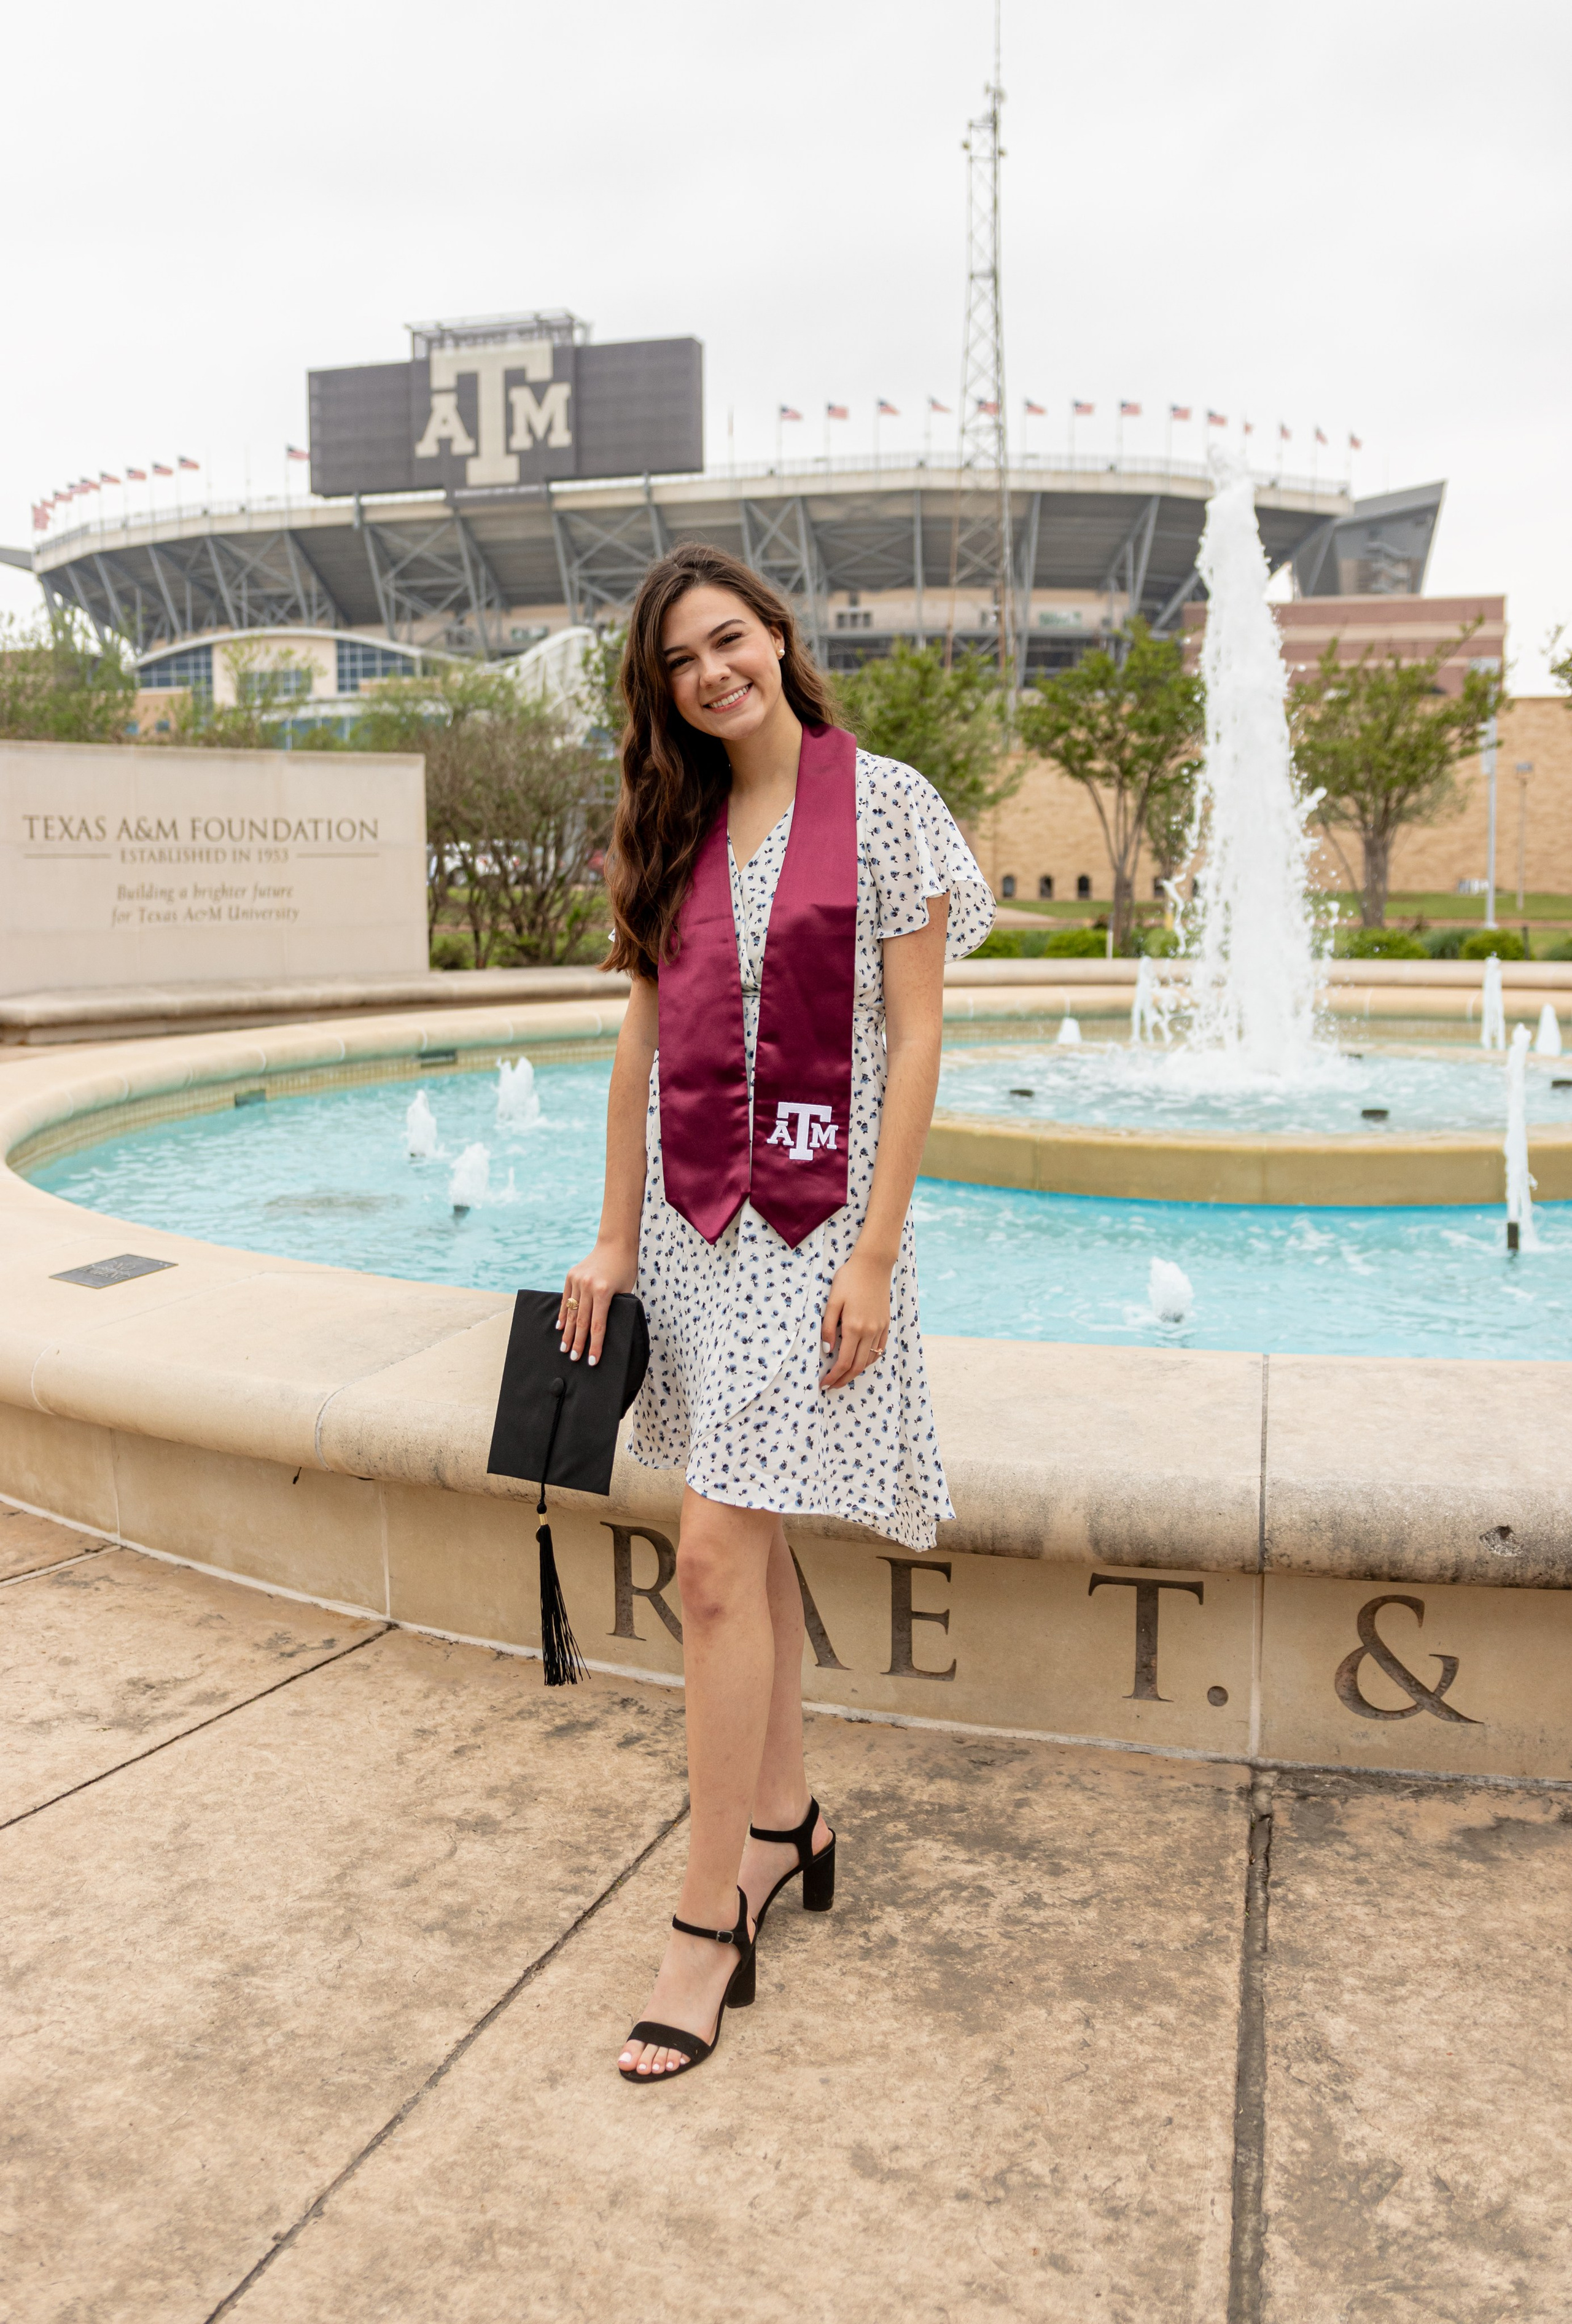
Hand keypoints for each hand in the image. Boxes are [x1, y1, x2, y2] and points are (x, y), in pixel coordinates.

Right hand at [558, 1239, 637, 1366]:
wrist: (615, 1243)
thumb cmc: (626, 1269)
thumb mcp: (625, 1290)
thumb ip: (613, 1307)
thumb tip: (602, 1328)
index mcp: (603, 1291)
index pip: (598, 1325)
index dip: (595, 1345)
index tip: (592, 1361)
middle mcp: (587, 1286)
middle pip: (581, 1321)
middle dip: (577, 1342)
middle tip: (574, 1359)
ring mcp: (577, 1280)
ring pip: (571, 1312)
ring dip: (567, 1332)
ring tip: (564, 1348)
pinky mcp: (571, 1275)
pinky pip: (566, 1298)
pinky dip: (563, 1313)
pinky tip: (560, 1327)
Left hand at [819, 1247, 891, 1389]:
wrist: (873, 1265)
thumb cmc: (849, 1279)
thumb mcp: (832, 1301)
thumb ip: (828, 1327)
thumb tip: (827, 1350)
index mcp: (854, 1327)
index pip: (844, 1362)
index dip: (833, 1376)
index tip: (824, 1383)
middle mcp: (869, 1332)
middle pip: (858, 1366)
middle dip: (843, 1380)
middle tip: (831, 1386)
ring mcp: (880, 1329)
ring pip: (870, 1360)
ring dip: (856, 1372)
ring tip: (843, 1376)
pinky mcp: (886, 1324)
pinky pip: (879, 1349)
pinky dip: (870, 1360)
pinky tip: (860, 1361)